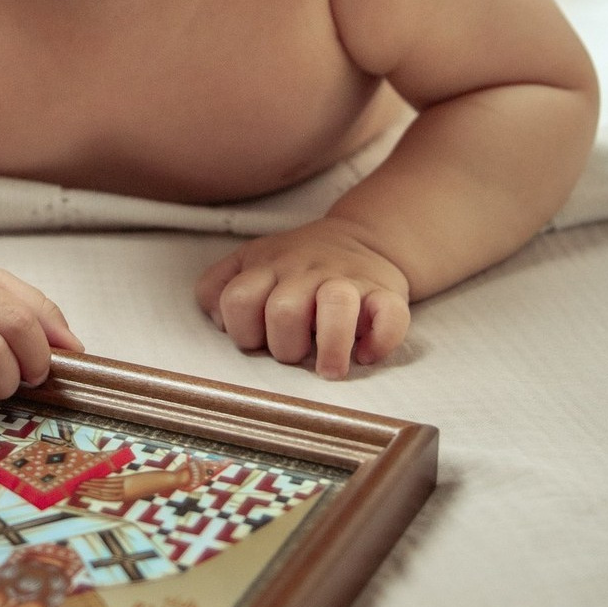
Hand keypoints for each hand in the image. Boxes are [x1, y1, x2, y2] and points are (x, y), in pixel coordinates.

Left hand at [195, 220, 410, 379]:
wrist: (363, 238)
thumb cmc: (296, 264)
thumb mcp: (249, 261)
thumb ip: (218, 286)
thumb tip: (217, 321)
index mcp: (268, 266)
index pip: (238, 300)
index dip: (241, 330)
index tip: (256, 339)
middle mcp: (305, 271)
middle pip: (284, 311)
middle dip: (284, 346)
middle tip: (295, 352)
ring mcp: (347, 279)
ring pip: (336, 305)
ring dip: (331, 347)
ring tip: (328, 369)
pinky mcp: (386, 292)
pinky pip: (390, 316)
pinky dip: (380, 341)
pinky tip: (366, 354)